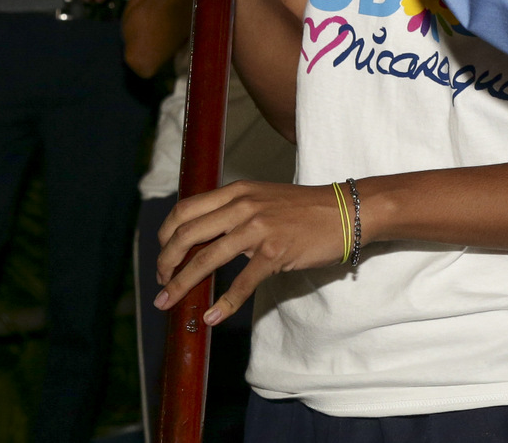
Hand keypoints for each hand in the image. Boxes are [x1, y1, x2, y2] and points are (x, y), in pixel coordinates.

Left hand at [154, 180, 351, 324]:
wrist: (346, 210)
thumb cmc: (305, 208)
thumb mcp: (264, 198)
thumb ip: (235, 211)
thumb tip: (204, 238)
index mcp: (238, 191)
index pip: (186, 209)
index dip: (166, 235)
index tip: (163, 255)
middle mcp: (244, 205)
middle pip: (187, 233)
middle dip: (165, 262)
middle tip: (160, 282)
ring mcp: (259, 228)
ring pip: (206, 259)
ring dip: (181, 284)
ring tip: (167, 302)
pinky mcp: (275, 252)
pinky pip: (241, 283)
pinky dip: (223, 303)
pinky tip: (212, 317)